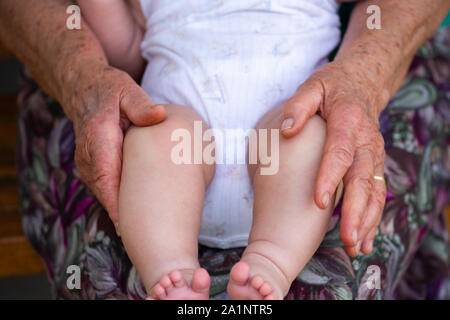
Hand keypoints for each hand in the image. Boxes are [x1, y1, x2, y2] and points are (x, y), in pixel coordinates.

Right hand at [62, 62, 165, 225]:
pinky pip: (106, 187)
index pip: (106, 175)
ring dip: (122, 209)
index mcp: (98, 137)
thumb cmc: (109, 90)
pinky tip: (138, 209)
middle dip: (124, 213)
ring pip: (105, 192)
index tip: (128, 222)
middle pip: (105, 191)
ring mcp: (87, 163)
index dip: (116, 200)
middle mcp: (88, 155)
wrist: (83, 89)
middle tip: (145, 234)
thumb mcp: (126, 89)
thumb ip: (140, 104)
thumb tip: (158, 116)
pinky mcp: (92, 167)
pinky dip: (119, 199)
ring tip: (144, 228)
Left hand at [281, 60, 387, 256]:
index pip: (339, 151)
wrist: (363, 82)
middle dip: (357, 210)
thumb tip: (287, 130)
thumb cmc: (333, 86)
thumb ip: (300, 105)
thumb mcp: (314, 85)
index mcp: (348, 120)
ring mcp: (374, 154)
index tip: (319, 201)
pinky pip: (378, 193)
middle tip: (347, 237)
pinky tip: (364, 239)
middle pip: (364, 179)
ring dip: (368, 220)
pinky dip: (373, 217)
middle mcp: (367, 140)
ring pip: (375, 191)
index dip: (330, 177)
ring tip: (356, 247)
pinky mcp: (375, 163)